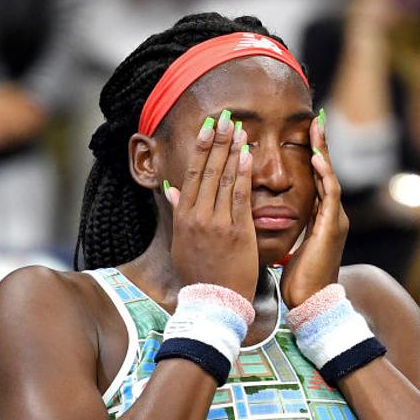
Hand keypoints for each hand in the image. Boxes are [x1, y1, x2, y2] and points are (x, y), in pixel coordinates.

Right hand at [166, 111, 258, 298]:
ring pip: (224, 179)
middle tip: (225, 118)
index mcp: (184, 217)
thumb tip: (173, 192)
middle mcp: (198, 216)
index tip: (208, 128)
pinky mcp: (236, 232)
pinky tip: (247, 155)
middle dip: (217, 141)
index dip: (201, 149)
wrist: (214, 302)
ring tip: (238, 129)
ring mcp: (217, 223)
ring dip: (232, 151)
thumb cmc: (200, 275)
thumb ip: (179, 214)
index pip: (193, 174)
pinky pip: (239, 197)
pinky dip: (242, 174)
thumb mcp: (181, 244)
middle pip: (208, 171)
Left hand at [280, 115, 347, 307]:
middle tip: (316, 120)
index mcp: (321, 219)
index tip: (306, 135)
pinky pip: (329, 195)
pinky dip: (323, 175)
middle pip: (326, 173)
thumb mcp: (291, 247)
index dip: (312, 157)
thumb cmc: (299, 281)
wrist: (312, 303)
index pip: (316, 180)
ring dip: (323, 152)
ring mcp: (335, 220)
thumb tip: (270, 220)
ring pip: (329, 178)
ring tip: (318, 129)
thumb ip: (288, 230)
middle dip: (321, 146)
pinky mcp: (332, 227)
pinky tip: (316, 159)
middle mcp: (331, 215)